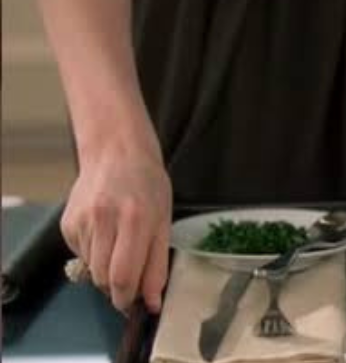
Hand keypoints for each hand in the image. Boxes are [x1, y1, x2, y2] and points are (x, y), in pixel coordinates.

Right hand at [61, 145, 172, 313]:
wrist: (117, 153)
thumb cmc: (148, 185)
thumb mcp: (164, 221)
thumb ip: (157, 265)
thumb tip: (152, 302)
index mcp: (135, 219)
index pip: (124, 276)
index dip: (127, 298)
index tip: (133, 305)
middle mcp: (104, 219)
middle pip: (103, 278)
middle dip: (117, 288)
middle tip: (130, 278)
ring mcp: (82, 221)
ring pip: (91, 270)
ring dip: (105, 270)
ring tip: (119, 247)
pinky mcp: (67, 223)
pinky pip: (80, 255)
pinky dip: (94, 255)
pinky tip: (105, 234)